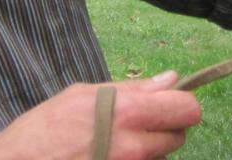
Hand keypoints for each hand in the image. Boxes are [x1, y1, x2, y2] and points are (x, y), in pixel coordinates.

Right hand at [0, 71, 201, 159]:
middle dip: (165, 128)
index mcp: (127, 113)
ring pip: (161, 157)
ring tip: (114, 142)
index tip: (169, 104)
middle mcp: (134, 147)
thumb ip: (132, 89)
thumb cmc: (44, 129)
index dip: (181, 104)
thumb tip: (171, 80)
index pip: (187, 109)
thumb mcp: (83, 95)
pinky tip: (107, 156)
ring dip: (149, 148)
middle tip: (137, 124)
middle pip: (179, 137)